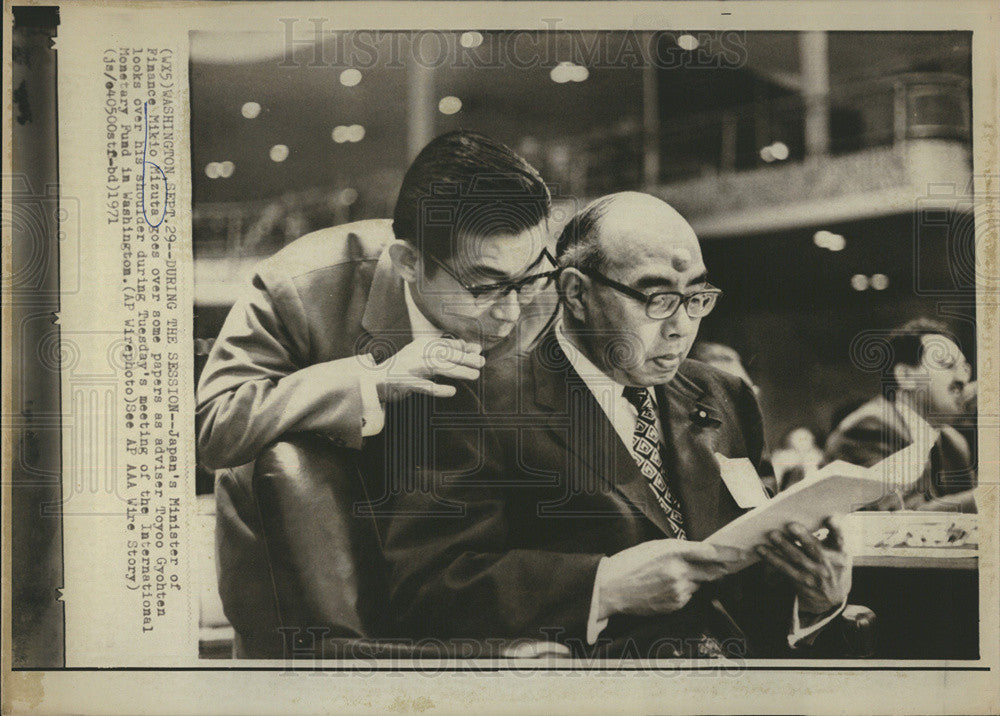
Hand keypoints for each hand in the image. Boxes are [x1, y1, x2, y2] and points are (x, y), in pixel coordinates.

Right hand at [374, 336, 483, 402]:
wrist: (376, 379)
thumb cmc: (406, 367)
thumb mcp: (425, 354)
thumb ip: (448, 350)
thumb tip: (473, 348)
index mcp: (422, 344)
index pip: (446, 344)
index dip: (464, 348)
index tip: (479, 352)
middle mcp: (416, 353)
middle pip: (444, 354)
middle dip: (464, 357)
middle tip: (481, 362)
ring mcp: (410, 368)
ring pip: (437, 367)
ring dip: (457, 371)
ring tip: (474, 375)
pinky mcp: (405, 383)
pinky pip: (423, 386)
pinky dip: (438, 389)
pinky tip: (451, 391)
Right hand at [597, 540, 741, 620]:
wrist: (612, 588)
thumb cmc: (630, 564)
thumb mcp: (654, 547)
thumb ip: (679, 550)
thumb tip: (701, 554)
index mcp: (673, 550)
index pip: (709, 552)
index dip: (728, 553)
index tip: (741, 553)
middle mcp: (679, 570)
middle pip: (712, 571)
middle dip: (720, 569)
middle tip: (727, 566)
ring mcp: (678, 589)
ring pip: (698, 584)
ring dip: (693, 579)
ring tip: (669, 576)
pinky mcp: (676, 604)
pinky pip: (688, 595)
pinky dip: (683, 590)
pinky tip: (664, 587)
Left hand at [756, 517, 851, 615]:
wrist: (832, 596)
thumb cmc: (834, 566)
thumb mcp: (840, 553)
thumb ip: (831, 537)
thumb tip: (813, 515)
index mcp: (840, 553)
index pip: (840, 539)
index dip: (836, 528)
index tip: (830, 518)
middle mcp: (828, 564)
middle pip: (815, 548)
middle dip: (803, 537)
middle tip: (791, 525)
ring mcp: (814, 574)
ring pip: (797, 558)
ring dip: (783, 546)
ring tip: (772, 535)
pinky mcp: (801, 581)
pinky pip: (784, 568)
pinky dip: (772, 558)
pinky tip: (761, 549)